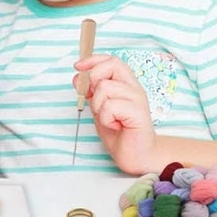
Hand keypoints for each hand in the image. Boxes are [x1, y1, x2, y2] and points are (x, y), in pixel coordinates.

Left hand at [74, 54, 156, 173]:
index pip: (112, 60)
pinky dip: (106, 118)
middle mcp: (134, 88)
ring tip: (109, 119)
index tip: (77, 66)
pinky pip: (110, 106)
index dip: (93, 60)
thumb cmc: (119, 132)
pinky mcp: (139, 113)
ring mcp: (138, 99)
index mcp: (126, 84)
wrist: (135, 156)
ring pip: (106, 87)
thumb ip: (91, 92)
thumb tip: (78, 77)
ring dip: (99, 106)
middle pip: (112, 65)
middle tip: (96, 100)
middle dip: (94, 79)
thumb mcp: (99, 107)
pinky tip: (116, 126)